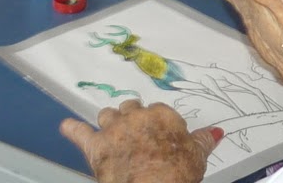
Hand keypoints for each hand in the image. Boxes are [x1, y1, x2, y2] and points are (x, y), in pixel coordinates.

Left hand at [61, 99, 217, 182]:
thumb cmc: (177, 175)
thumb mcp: (197, 157)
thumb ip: (204, 141)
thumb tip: (215, 133)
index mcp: (162, 116)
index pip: (159, 111)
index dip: (158, 124)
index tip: (160, 136)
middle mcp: (136, 117)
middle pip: (131, 108)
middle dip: (132, 117)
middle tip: (136, 132)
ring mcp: (114, 130)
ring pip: (107, 114)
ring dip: (108, 120)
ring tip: (111, 128)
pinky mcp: (95, 146)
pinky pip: (78, 132)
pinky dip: (72, 129)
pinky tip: (67, 126)